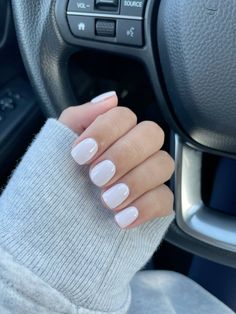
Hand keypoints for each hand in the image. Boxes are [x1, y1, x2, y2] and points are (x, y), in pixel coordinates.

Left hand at [59, 91, 174, 227]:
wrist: (49, 225)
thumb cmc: (52, 185)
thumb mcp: (55, 147)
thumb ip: (78, 118)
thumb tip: (110, 98)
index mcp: (111, 136)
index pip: (125, 116)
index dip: (105, 132)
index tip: (81, 155)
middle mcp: (132, 152)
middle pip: (152, 134)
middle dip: (124, 155)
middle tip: (97, 176)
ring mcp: (145, 178)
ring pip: (163, 164)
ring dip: (135, 181)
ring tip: (107, 200)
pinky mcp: (153, 204)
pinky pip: (166, 199)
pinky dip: (145, 207)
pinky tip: (121, 218)